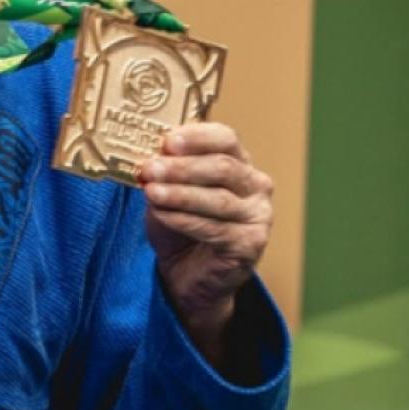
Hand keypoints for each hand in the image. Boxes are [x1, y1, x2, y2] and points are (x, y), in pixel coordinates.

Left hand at [138, 123, 273, 361]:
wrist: (187, 273)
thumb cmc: (179, 225)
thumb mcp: (167, 190)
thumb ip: (164, 172)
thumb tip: (150, 155)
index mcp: (238, 162)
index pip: (225, 138)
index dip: (197, 136)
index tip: (167, 141)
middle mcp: (255, 185)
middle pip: (222, 167)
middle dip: (181, 168)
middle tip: (149, 168)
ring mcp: (258, 215)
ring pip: (217, 198)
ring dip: (179, 194)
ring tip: (150, 192)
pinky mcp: (251, 243)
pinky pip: (215, 228)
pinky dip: (183, 219)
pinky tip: (162, 214)